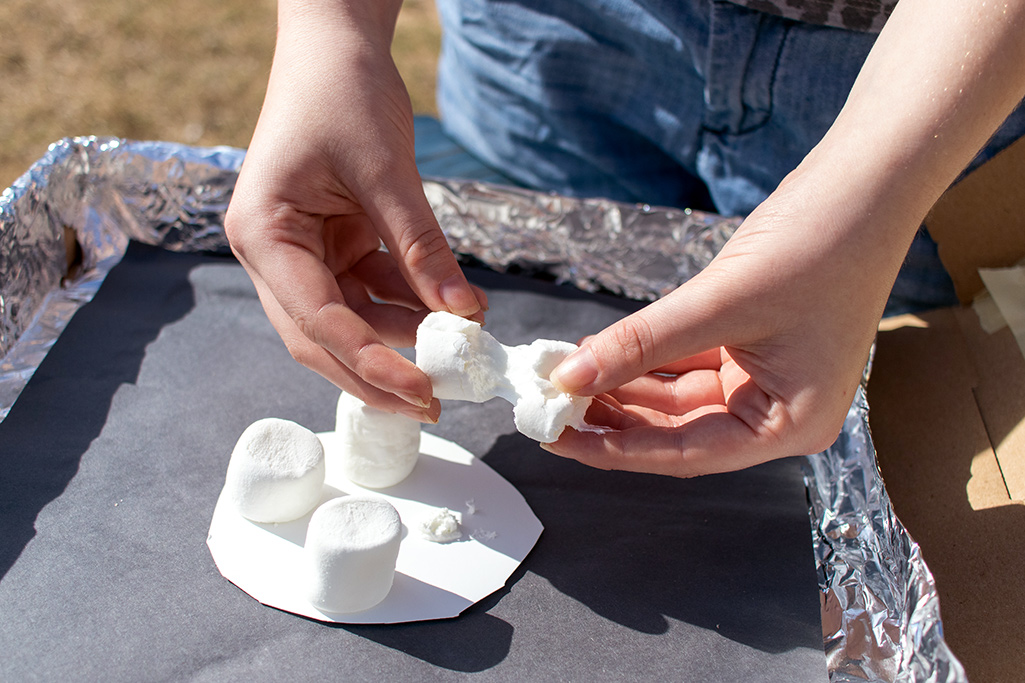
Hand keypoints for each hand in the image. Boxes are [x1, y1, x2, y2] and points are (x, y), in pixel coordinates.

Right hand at [224, 1, 484, 419]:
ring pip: (351, 317)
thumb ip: (420, 246)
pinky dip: (408, 302)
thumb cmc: (343, 93)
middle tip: (433, 403)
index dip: (370, 362)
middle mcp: (274, 252)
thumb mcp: (386, 172)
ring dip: (402, 335)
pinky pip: (370, 288)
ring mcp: (303, 250)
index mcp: (264, 234)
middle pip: (323, 336)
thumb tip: (464, 312)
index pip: (317, 319)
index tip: (421, 392)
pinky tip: (449, 311)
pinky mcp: (334, 243)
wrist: (336, 46)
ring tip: (458, 351)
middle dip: (378, 371)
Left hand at [544, 173, 893, 475]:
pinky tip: (599, 353)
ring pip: (676, 398)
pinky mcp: (750, 344)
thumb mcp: (720, 302)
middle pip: (678, 431)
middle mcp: (779, 411)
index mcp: (791, 424)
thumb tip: (569, 375)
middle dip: (614, 419)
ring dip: (622, 387)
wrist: (865, 182)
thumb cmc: (819, 245)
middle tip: (552, 410)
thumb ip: (640, 343)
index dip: (618, 450)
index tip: (559, 441)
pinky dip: (644, 359)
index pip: (688, 453)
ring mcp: (764, 378)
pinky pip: (684, 363)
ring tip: (565, 379)